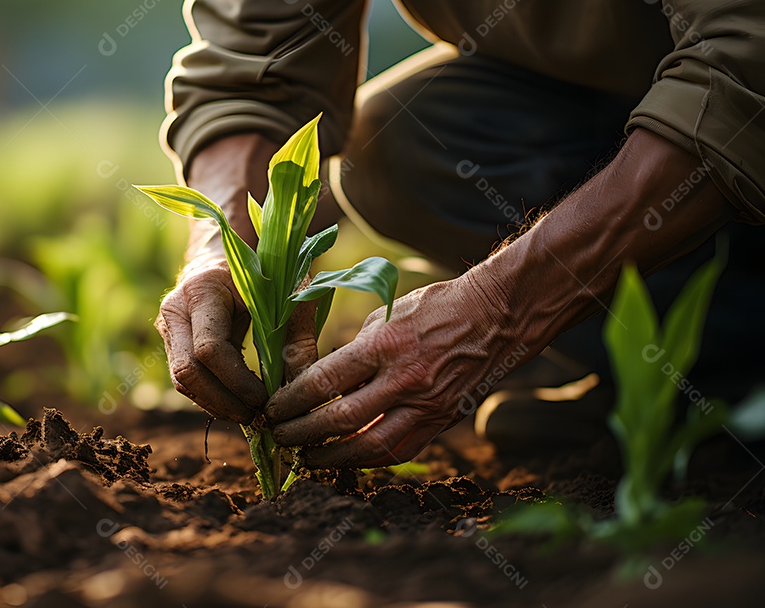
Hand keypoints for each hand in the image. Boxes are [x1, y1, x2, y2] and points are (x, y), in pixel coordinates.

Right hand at [156, 256, 318, 423]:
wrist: (226, 259)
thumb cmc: (261, 272)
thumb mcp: (284, 292)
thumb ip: (296, 332)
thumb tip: (302, 382)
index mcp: (201, 291)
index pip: (209, 349)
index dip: (237, 382)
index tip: (266, 398)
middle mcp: (174, 311)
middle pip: (187, 372)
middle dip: (223, 402)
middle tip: (257, 418)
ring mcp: (167, 329)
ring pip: (182, 382)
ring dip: (216, 405)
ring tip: (251, 415)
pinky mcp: (171, 345)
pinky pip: (185, 381)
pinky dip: (212, 398)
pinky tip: (238, 404)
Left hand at [266, 129, 735, 468]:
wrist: (498, 317)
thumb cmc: (436, 307)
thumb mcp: (387, 313)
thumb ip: (352, 346)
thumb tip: (310, 372)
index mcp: (385, 344)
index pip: (324, 381)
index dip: (290, 401)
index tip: (270, 408)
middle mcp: (404, 379)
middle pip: (338, 420)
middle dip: (301, 434)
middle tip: (278, 437)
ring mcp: (425, 406)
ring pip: (368, 447)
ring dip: (331, 458)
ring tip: (307, 460)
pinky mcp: (441, 423)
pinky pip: (398, 452)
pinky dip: (368, 461)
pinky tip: (348, 461)